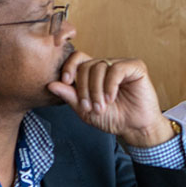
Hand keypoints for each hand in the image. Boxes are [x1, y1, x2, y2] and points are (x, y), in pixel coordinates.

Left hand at [47, 51, 174, 146]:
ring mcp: (122, 65)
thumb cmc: (113, 118)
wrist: (135, 128)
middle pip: (86, 65)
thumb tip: (50, 84)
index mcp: (94, 73)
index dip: (69, 66)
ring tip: (101, 107)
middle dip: (84, 88)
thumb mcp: (85, 110)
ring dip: (97, 90)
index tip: (66, 81)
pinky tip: (111, 98)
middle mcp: (107, 66)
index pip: (78, 58)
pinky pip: (117, 69)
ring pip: (100, 67)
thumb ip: (69, 96)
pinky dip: (110, 85)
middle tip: (89, 107)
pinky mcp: (136, 67)